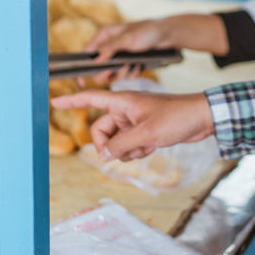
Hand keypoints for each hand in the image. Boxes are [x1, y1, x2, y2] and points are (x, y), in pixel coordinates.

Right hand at [51, 89, 213, 160]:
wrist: (201, 118)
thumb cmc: (176, 117)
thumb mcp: (145, 133)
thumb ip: (120, 144)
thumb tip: (104, 155)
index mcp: (122, 101)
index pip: (90, 99)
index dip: (72, 101)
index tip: (53, 102)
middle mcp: (125, 110)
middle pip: (101, 131)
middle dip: (110, 146)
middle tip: (123, 152)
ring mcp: (134, 122)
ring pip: (115, 142)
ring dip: (126, 150)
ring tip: (145, 146)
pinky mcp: (144, 131)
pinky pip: (128, 146)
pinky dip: (136, 150)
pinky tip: (152, 147)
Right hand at [88, 14, 225, 62]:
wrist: (169, 35)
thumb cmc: (148, 31)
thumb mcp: (128, 39)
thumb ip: (110, 48)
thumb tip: (94, 61)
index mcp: (104, 35)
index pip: (86, 54)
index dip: (83, 68)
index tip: (82, 82)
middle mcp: (109, 45)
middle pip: (98, 68)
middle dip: (109, 72)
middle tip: (121, 69)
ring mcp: (119, 55)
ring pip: (112, 73)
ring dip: (122, 73)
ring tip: (133, 66)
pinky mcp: (128, 62)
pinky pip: (124, 74)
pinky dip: (131, 73)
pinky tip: (139, 67)